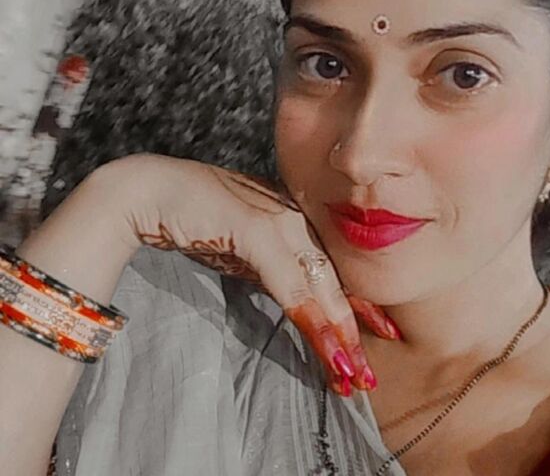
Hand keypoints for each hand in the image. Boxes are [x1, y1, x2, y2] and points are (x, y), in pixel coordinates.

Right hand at [113, 154, 401, 395]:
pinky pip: (290, 283)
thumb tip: (293, 299)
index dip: (357, 304)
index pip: (334, 267)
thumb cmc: (195, 218)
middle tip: (367, 375)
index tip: (379, 334)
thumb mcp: (243, 248)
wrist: (152, 192)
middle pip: (335, 280)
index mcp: (295, 219)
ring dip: (337, 333)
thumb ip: (270, 267)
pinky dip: (310, 317)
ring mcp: (280, 221)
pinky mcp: (258, 229)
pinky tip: (326, 346)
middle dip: (354, 330)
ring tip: (352, 374)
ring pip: (320, 285)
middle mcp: (295, 217)